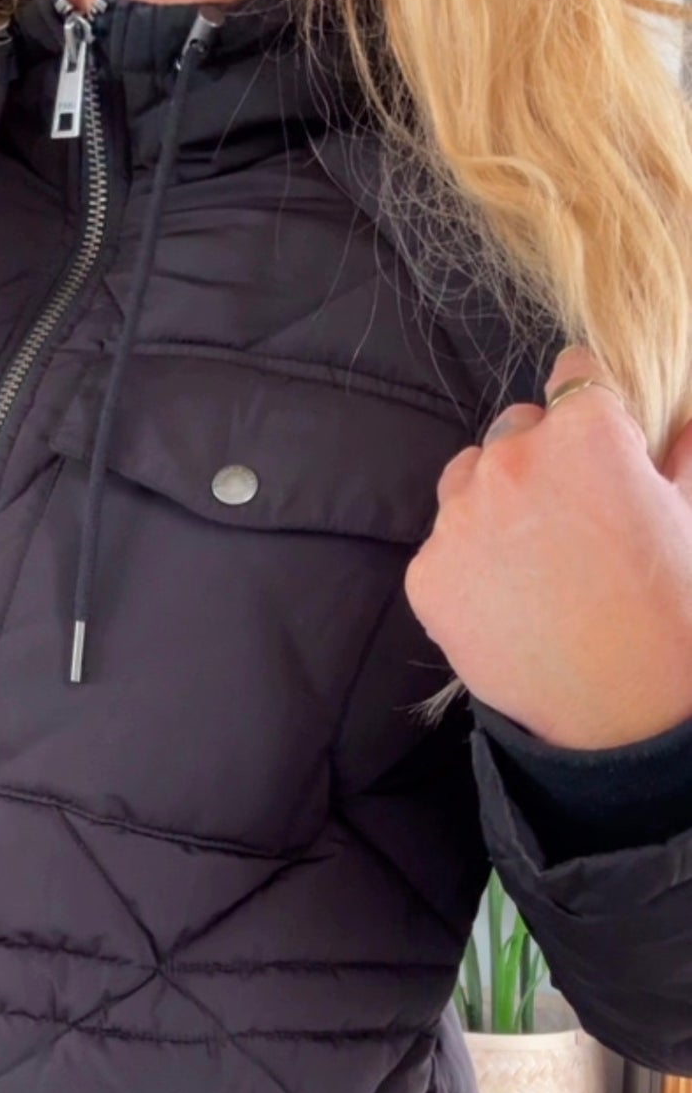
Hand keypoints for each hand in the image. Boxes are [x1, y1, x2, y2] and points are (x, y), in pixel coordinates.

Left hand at [404, 344, 691, 748]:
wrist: (622, 716)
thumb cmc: (671, 614)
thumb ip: (684, 451)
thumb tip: (682, 419)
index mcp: (585, 431)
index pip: (575, 376)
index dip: (594, 409)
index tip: (599, 443)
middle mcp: (511, 460)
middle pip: (515, 428)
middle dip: (541, 458)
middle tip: (571, 517)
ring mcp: (459, 520)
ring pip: (467, 480)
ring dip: (493, 501)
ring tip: (534, 558)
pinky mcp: (427, 575)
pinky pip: (442, 546)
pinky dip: (467, 563)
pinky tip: (507, 600)